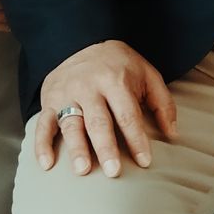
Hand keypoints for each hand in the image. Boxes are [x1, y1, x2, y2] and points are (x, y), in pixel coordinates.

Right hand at [37, 40, 177, 174]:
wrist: (82, 42)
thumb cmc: (121, 66)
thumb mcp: (147, 75)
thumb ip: (162, 103)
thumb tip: (172, 134)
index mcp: (115, 81)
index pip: (127, 115)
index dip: (137, 139)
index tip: (145, 162)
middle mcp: (88, 87)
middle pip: (98, 122)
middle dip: (106, 148)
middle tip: (113, 172)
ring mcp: (66, 94)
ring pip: (71, 124)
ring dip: (76, 149)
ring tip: (83, 170)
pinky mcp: (49, 101)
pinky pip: (43, 124)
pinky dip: (41, 144)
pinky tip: (46, 164)